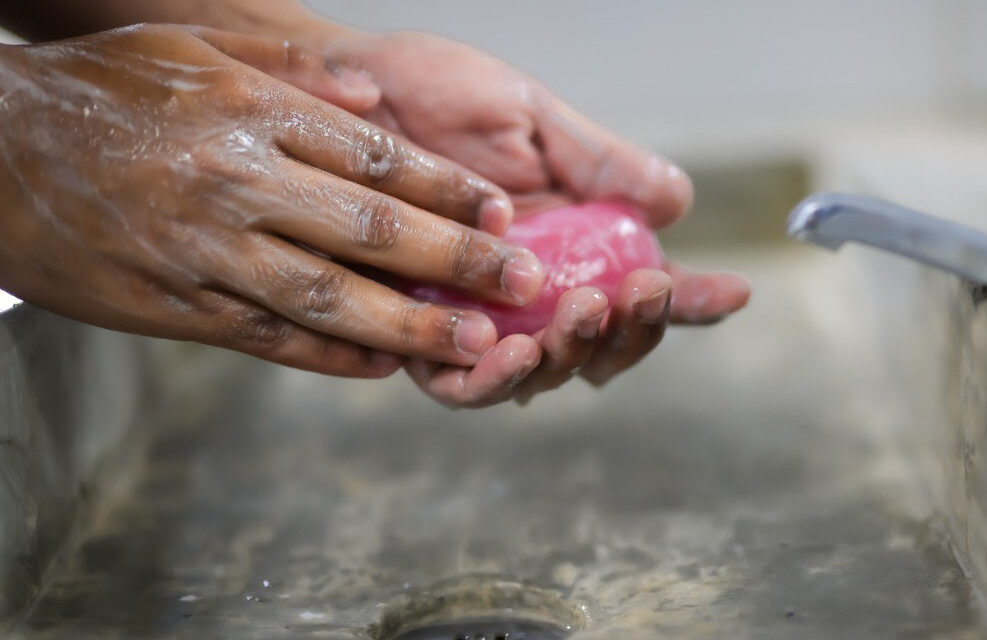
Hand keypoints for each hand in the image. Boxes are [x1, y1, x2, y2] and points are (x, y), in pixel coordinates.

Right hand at [0, 25, 550, 377]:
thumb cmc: (102, 90)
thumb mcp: (192, 47)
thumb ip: (289, 65)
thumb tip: (373, 92)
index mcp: (251, 112)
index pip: (376, 157)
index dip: (448, 191)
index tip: (503, 214)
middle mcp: (238, 183)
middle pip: (372, 230)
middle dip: (460, 262)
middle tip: (525, 284)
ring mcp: (206, 251)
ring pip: (330, 297)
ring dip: (412, 326)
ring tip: (479, 343)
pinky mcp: (175, 306)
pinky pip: (269, 337)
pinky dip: (332, 355)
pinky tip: (383, 367)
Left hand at [311, 29, 751, 405]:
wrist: (336, 86)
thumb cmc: (433, 93)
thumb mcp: (531, 118)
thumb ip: (600, 164)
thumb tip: (677, 204)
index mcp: (568, 243)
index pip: (637, 283)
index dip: (688, 301)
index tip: (732, 293)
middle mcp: (526, 291)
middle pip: (599, 345)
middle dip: (629, 332)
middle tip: (635, 294)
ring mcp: (473, 317)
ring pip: (539, 373)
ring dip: (570, 356)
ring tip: (580, 315)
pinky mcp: (414, 334)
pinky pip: (456, 381)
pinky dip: (491, 379)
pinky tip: (510, 351)